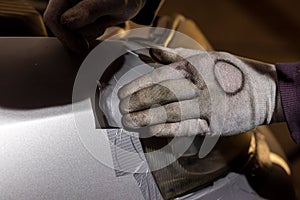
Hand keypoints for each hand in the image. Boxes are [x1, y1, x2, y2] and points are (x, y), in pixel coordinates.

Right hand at [44, 0, 145, 51]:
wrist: (132, 0)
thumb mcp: (108, 1)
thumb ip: (88, 10)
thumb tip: (67, 22)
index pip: (52, 17)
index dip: (64, 35)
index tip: (80, 47)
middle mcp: (66, 1)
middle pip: (60, 27)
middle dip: (79, 34)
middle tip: (99, 29)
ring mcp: (72, 10)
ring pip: (71, 33)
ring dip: (88, 33)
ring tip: (103, 20)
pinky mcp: (80, 19)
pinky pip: (80, 34)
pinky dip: (92, 33)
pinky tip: (101, 23)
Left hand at [118, 47, 282, 136]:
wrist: (265, 91)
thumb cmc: (231, 72)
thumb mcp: (207, 57)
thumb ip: (177, 55)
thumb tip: (151, 52)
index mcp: (196, 65)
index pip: (160, 75)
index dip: (138, 85)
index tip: (122, 94)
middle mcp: (201, 84)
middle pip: (162, 94)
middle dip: (138, 103)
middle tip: (121, 111)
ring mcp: (209, 105)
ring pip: (171, 112)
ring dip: (146, 118)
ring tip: (129, 123)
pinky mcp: (216, 125)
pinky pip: (187, 128)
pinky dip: (167, 129)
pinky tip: (150, 131)